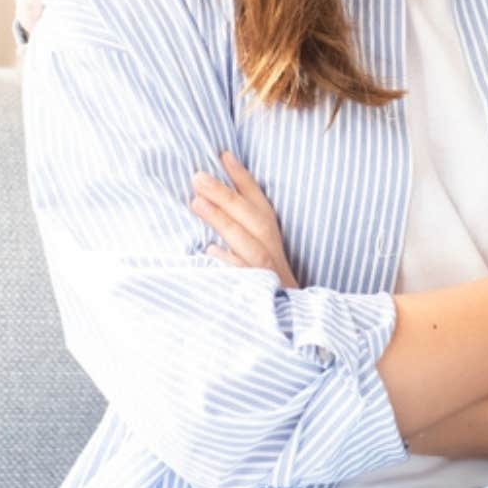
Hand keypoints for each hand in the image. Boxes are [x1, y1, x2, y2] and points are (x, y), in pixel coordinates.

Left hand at [191, 150, 298, 288]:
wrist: (291, 333)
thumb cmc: (268, 294)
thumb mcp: (258, 263)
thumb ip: (240, 238)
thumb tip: (208, 209)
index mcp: (274, 244)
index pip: (259, 205)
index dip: (243, 180)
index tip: (223, 154)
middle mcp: (274, 257)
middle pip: (252, 220)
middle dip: (226, 195)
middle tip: (197, 176)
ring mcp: (269, 278)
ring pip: (248, 245)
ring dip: (224, 222)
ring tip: (196, 202)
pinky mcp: (262, 300)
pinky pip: (247, 280)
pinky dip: (231, 265)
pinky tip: (210, 252)